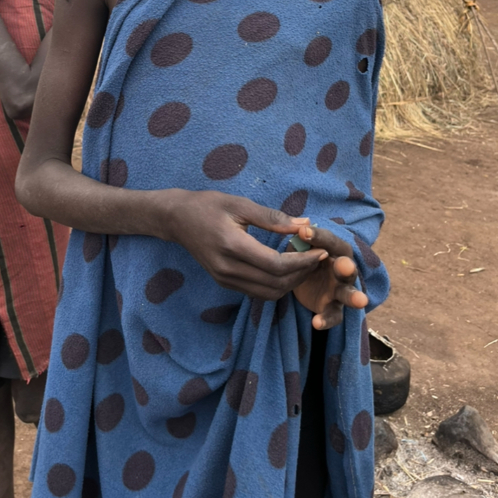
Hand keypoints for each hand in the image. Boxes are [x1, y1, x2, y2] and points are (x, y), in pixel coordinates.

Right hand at [164, 190, 328, 300]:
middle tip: (318, 257)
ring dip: (291, 283)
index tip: (321, 251)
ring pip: (268, 293)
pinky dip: (276, 285)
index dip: (303, 261)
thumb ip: (272, 217)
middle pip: (276, 284)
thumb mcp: (239, 204)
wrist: (176, 219)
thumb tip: (304, 224)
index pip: (277, 265)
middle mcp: (228, 269)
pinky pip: (257, 292)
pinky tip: (286, 268)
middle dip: (302, 274)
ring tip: (305, 264)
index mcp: (233, 246)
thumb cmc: (207, 205)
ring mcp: (225, 279)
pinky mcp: (224, 282)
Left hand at [289, 226, 367, 329]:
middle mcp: (342, 269)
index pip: (330, 241)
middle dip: (347, 267)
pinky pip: (333, 316)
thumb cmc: (305, 257)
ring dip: (354, 297)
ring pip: (349, 293)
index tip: (303, 232)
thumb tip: (297, 227)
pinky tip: (316, 323)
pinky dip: (326, 320)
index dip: (318, 236)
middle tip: (345, 266)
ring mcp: (339, 289)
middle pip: (348, 267)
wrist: (306, 281)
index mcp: (335, 249)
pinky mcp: (333, 307)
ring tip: (361, 301)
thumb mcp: (300, 247)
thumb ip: (299, 241)